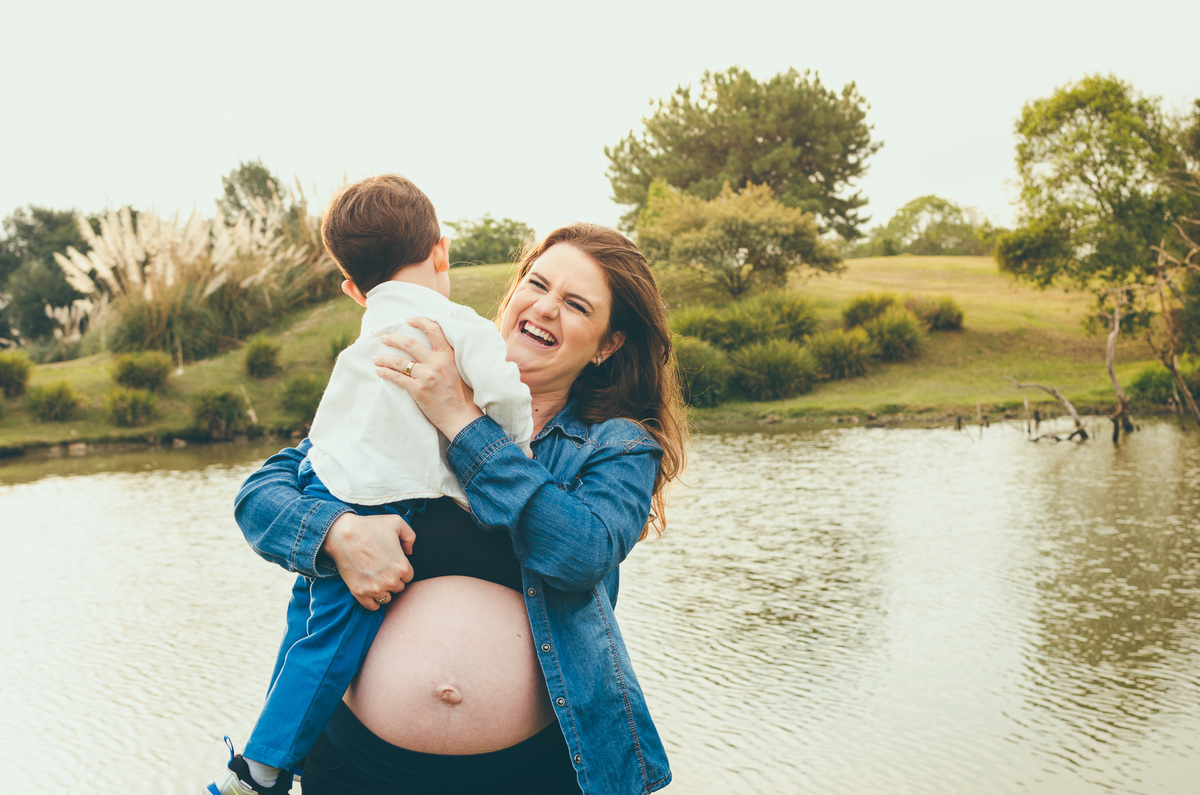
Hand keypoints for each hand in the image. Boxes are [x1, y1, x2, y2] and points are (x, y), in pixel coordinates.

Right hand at [322, 512, 415, 609]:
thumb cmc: (369, 526)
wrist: (342, 534)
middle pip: (398, 587)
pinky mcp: (359, 593)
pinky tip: (371, 591)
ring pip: (386, 597)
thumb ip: (410, 536)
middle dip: (393, 579)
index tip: (392, 562)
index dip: (401, 568)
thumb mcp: (397, 522)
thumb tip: (410, 551)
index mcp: (402, 566)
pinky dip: (373, 601)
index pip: (409, 576)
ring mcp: (374, 588)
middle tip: (382, 568)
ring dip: (383, 590)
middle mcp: (390, 581)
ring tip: (375, 578)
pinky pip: (372, 606)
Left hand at [375, 317, 482, 438]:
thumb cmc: (463, 396)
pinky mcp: (418, 390)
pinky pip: (396, 377)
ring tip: (377, 358)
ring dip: (384, 358)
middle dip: (393, 338)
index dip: (420, 321)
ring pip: (399, 361)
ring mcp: (427, 376)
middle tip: (385, 338)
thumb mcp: (460, 370)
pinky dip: (385, 373)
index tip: (409, 319)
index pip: (434, 330)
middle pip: (409, 343)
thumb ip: (448, 358)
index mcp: (449, 355)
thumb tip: (435, 350)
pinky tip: (379, 371)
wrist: (462, 417)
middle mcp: (437, 362)